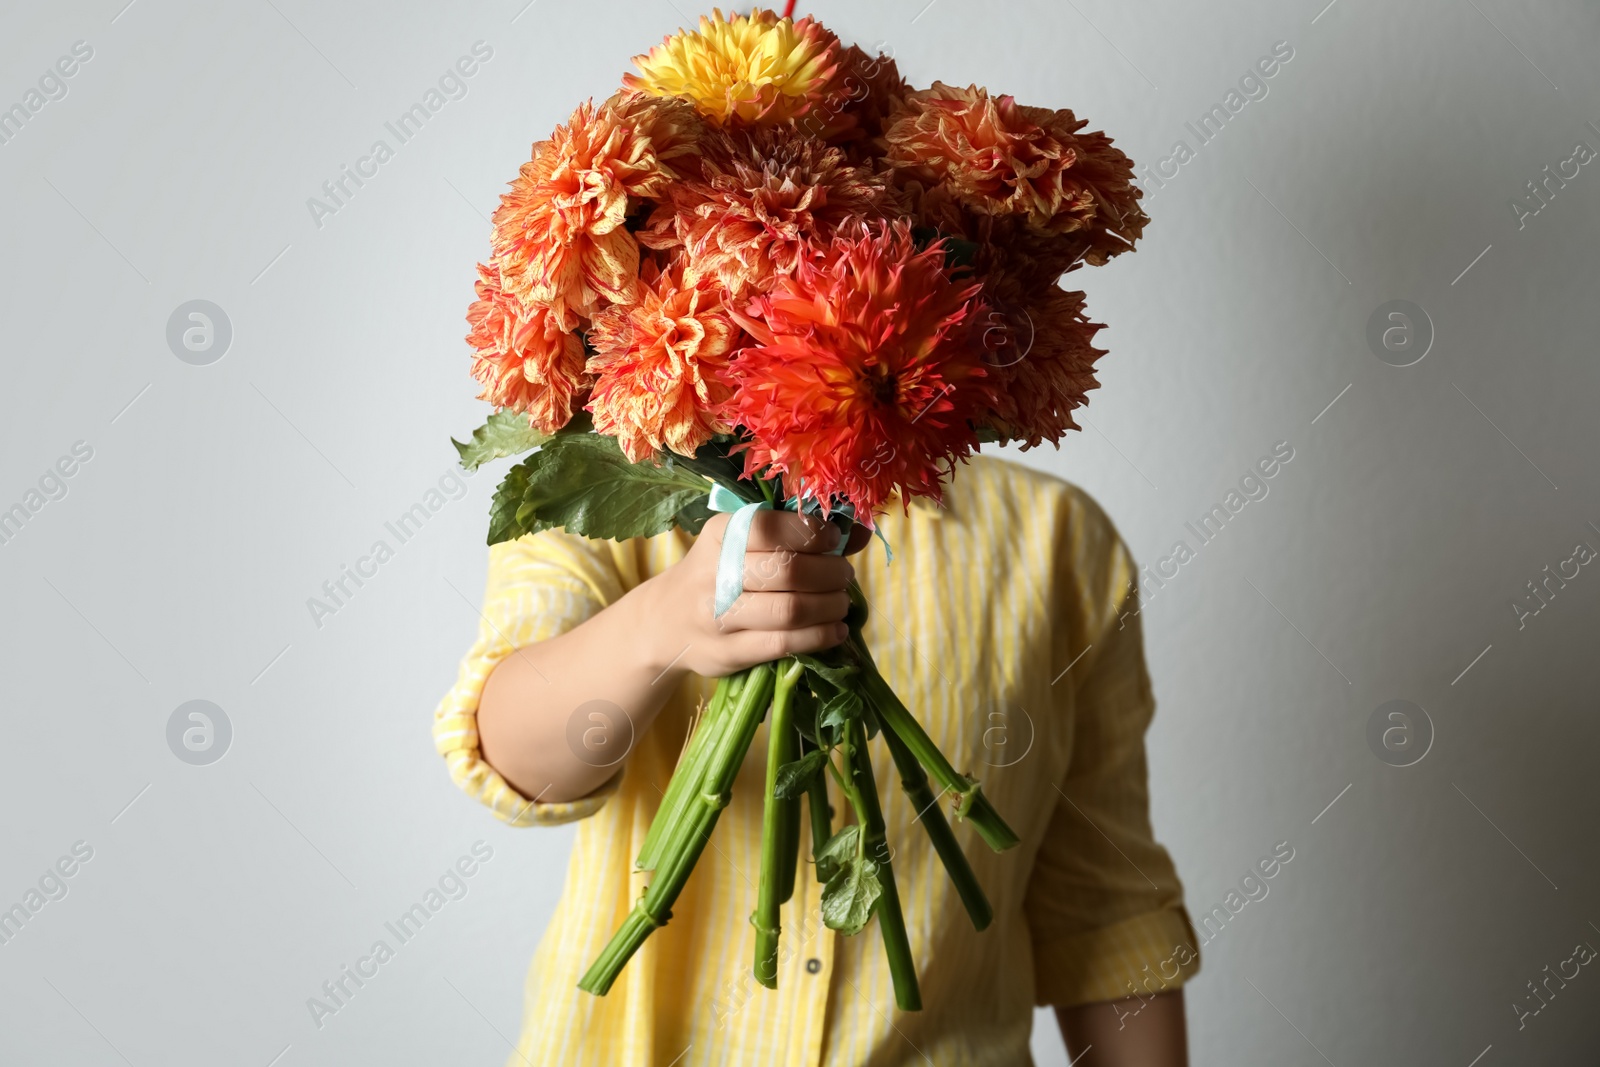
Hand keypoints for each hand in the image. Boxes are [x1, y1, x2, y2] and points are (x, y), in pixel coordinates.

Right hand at [640, 510, 871, 679]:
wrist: (664, 623)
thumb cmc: (717, 574)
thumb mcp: (742, 544)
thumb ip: (797, 533)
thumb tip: (859, 531)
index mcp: (720, 535)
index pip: (772, 528)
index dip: (813, 533)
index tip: (834, 541)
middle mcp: (715, 573)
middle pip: (788, 570)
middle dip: (830, 573)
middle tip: (844, 576)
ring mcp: (719, 617)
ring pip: (790, 610)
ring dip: (830, 606)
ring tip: (841, 603)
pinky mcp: (728, 653)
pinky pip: (785, 645)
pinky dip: (821, 637)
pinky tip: (835, 630)